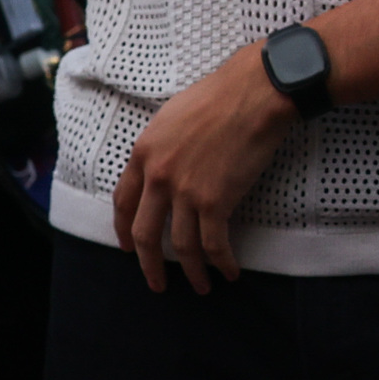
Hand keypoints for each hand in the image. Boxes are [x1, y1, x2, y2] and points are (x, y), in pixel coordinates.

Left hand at [111, 43, 302, 290]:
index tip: (128, 246)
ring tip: (201, 286)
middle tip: (157, 282)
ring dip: (192, 272)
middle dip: (150, 264)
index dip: (124, 228)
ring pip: (181, 246)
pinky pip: (214, 243)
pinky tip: (230, 272)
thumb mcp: (173, 116)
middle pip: (145, 233)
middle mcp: (158, 176)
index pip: (123, 201)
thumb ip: (161, 146)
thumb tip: (165, 165)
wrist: (254, 93)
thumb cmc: (221, 95)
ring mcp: (185, 191)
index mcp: (144, 153)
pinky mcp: (215, 201)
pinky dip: (221, 263)